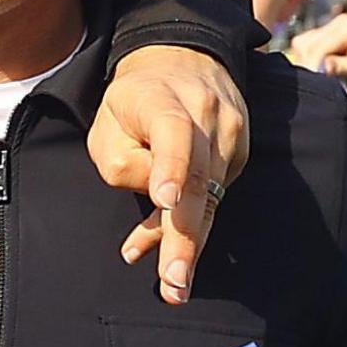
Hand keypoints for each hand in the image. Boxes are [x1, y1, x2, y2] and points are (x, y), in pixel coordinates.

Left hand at [94, 46, 251, 305]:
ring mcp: (231, 134)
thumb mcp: (106, 125)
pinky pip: (215, 196)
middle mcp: (208, 115)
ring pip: (210, 196)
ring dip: (189, 243)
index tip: (166, 201)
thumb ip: (122, 165)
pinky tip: (169, 250)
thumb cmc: (132, 102)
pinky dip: (193, 224)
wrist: (182, 59)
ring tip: (173, 287)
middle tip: (175, 281)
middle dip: (186, 235)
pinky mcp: (240, 153)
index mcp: (165, 101)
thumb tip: (158, 204)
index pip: (175, 134)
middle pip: (200, 179)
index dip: (172, 168)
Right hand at [284, 12, 346, 87]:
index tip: (315, 85)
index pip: (315, 47)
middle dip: (309, 62)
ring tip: (328, 74)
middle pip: (305, 43)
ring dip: (312, 60)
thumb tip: (316, 69)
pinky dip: (317, 58)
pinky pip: (315, 45)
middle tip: (323, 80)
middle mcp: (339, 22)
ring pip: (306, 44)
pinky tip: (330, 68)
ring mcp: (336, 26)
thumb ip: (339, 67)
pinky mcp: (336, 34)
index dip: (312, 67)